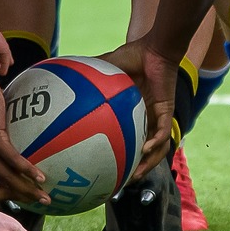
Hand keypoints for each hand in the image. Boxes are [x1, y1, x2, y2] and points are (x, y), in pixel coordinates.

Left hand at [0, 65, 47, 205]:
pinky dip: (26, 170)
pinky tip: (41, 175)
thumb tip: (27, 137)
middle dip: (15, 202)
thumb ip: (6, 135)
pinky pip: (11, 159)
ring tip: (44, 195)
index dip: (0, 200)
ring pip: (5, 179)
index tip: (19, 199)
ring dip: (25, 190)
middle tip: (38, 202)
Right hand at [101, 39, 177, 178]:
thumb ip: (87, 75)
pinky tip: (143, 151)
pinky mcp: (167, 110)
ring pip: (157, 148)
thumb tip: (62, 72)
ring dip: (148, 164)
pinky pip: (162, 133)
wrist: (154, 48)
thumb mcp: (105, 69)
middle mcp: (147, 119)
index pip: (128, 140)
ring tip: (134, 176)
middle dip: (135, 169)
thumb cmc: (134, 55)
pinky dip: (155, 144)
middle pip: (145, 152)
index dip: (121, 156)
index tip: (105, 166)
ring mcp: (159, 116)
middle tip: (120, 183)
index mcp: (134, 113)